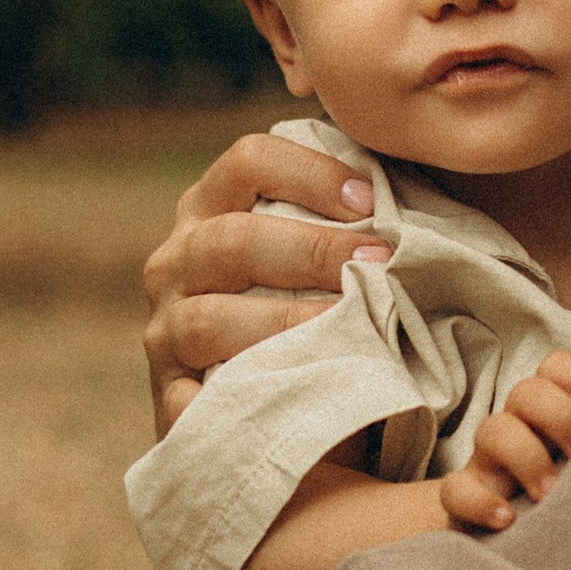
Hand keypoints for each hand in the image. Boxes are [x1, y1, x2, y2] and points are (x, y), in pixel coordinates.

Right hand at [143, 130, 393, 433]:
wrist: (262, 408)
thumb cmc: (303, 312)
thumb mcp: (309, 254)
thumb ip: (341, 217)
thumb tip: (406, 192)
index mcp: (208, 211)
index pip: (248, 161)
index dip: (312, 173)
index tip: (373, 202)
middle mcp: (175, 264)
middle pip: (232, 239)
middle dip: (314, 250)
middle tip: (380, 264)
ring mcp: (164, 334)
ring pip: (209, 319)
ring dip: (289, 321)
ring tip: (356, 329)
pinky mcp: (170, 400)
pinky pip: (193, 401)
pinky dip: (243, 396)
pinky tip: (297, 395)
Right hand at [439, 351, 570, 533]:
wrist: (531, 550)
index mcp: (554, 411)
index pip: (558, 366)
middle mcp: (520, 428)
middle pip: (526, 391)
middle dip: (560, 420)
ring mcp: (489, 463)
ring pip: (491, 428)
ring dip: (527, 457)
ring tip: (551, 494)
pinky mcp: (465, 501)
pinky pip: (455, 488)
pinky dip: (481, 500)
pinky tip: (508, 519)